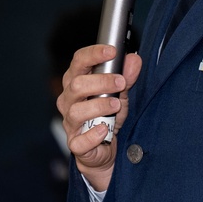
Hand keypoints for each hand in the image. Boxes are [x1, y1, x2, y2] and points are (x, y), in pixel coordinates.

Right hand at [56, 45, 141, 191]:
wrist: (105, 150)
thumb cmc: (107, 117)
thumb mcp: (121, 94)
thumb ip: (127, 77)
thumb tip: (134, 59)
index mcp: (76, 82)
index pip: (78, 62)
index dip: (93, 54)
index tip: (112, 51)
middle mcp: (68, 100)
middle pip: (76, 85)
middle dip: (101, 81)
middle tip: (121, 82)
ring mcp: (70, 123)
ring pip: (76, 111)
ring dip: (99, 106)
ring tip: (116, 105)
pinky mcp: (75, 144)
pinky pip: (79, 141)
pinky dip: (93, 135)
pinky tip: (104, 130)